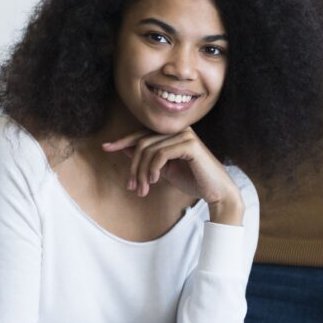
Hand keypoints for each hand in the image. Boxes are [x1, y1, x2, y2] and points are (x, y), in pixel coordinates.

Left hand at [102, 128, 244, 222]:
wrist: (216, 192)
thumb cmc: (193, 180)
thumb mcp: (164, 170)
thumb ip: (148, 158)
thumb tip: (126, 148)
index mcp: (172, 134)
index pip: (142, 135)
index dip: (122, 141)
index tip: (106, 148)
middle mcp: (178, 130)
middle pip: (142, 143)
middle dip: (133, 167)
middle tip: (132, 187)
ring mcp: (184, 135)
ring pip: (149, 150)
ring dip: (141, 172)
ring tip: (142, 189)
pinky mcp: (190, 144)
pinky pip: (161, 153)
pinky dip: (153, 168)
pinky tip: (154, 180)